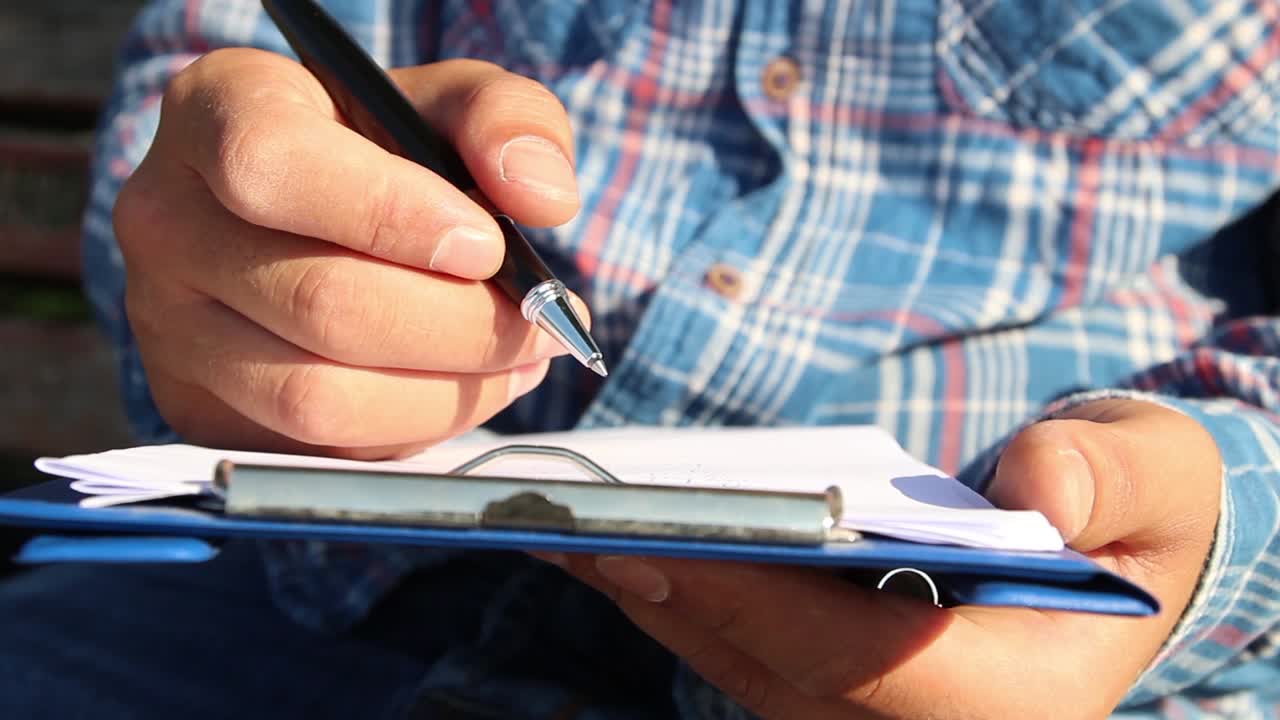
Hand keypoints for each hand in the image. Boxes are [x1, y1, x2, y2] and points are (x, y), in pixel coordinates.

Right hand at [115, 49, 584, 457]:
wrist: (315, 215)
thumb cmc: (385, 152)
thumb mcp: (451, 104)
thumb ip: (510, 122)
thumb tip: (543, 197)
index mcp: (217, 112)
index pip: (274, 165)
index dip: (392, 215)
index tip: (485, 245)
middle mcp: (167, 220)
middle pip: (321, 303)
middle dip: (462, 327)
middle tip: (541, 323)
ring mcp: (169, 327)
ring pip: (318, 399)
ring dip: (449, 394)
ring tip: (516, 360)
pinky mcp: (197, 409)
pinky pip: (318, 449)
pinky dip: (412, 431)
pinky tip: (459, 387)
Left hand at [555, 399, 1221, 718]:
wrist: (1103, 554)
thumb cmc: (1130, 513)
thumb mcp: (1157, 477)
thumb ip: (1116, 476)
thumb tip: (1041, 485)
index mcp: (1011, 699)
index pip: (865, 662)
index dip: (757, 600)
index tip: (658, 534)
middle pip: (767, 669)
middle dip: (665, 589)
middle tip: (558, 517)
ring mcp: (865, 715)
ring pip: (732, 664)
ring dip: (643, 590)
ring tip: (553, 517)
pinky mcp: (823, 685)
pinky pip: (727, 645)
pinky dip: (667, 588)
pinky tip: (607, 533)